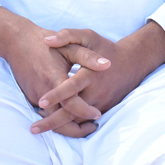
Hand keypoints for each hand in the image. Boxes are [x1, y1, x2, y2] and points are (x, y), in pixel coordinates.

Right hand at [0, 6, 111, 136]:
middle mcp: (43, 91)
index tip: (98, 114)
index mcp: (54, 78)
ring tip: (87, 124)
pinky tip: (72, 114)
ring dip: (68, 126)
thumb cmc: (47, 43)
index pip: (70, 104)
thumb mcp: (70, 46)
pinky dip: (58, 117)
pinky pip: (46, 112)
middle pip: (59, 120)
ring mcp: (35, 96)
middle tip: (94, 127)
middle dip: (77, 130)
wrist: (18, 42)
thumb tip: (108, 64)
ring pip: (51, 119)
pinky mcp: (30, 97)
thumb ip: (88, 57)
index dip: (85, 111)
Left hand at [31, 21, 164, 135]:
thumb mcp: (88, 36)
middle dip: (52, 122)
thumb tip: (47, 40)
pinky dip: (69, 124)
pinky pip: (84, 120)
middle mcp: (95, 92)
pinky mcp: (102, 109)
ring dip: (59, 125)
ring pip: (77, 120)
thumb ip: (68, 35)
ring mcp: (100, 103)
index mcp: (90, 74)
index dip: (56, 95)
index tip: (40, 102)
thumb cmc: (105, 47)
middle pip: (72, 112)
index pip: (72, 87)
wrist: (131, 63)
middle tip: (33, 129)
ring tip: (38, 128)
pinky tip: (53, 123)